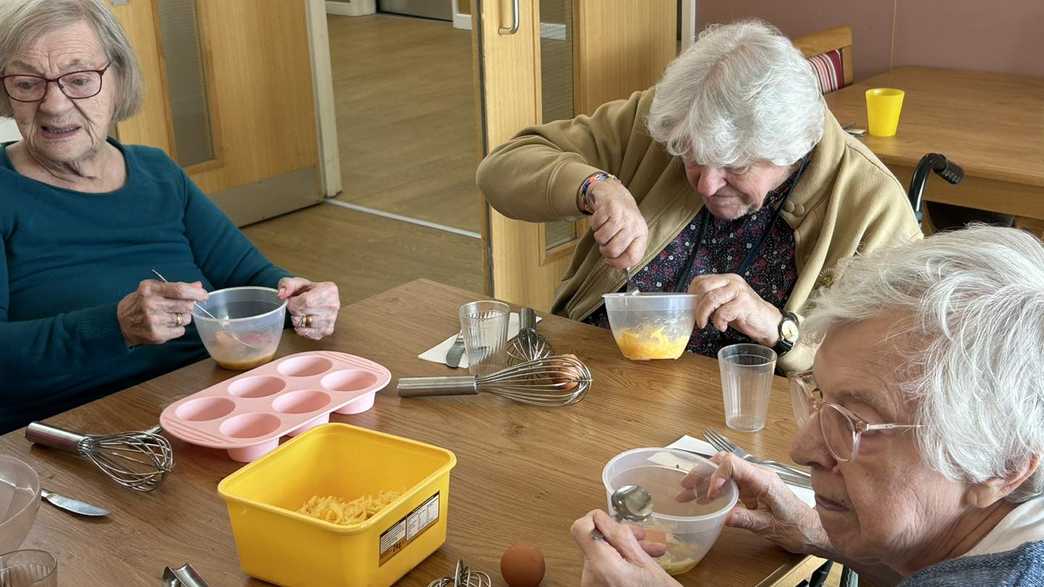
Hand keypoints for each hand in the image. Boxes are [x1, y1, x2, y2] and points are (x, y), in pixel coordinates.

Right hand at [117, 279, 207, 345]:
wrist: (119, 323)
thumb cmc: (140, 303)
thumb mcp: (153, 289)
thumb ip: (176, 287)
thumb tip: (198, 285)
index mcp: (150, 289)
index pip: (180, 290)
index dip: (196, 292)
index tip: (204, 295)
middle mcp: (151, 304)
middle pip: (186, 305)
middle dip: (190, 305)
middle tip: (184, 306)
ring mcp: (154, 321)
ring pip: (185, 319)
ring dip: (184, 317)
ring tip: (171, 315)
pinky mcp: (157, 334)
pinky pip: (180, 331)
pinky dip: (178, 328)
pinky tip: (167, 325)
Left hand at [277, 277, 339, 339]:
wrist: (316, 299)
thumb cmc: (307, 291)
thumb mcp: (296, 282)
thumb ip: (286, 284)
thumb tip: (281, 294)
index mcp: (329, 289)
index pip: (307, 301)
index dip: (293, 303)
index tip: (291, 301)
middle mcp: (334, 304)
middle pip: (306, 313)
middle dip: (294, 311)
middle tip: (295, 308)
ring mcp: (332, 319)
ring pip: (306, 325)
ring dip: (297, 321)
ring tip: (299, 314)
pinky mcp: (328, 330)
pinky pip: (310, 334)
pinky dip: (302, 330)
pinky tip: (303, 322)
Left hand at [571, 510, 677, 586]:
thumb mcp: (646, 564)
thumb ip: (622, 538)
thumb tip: (603, 518)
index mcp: (603, 567)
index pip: (580, 529)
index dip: (595, 519)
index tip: (612, 521)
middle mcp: (590, 578)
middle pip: (594, 542)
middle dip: (620, 537)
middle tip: (644, 538)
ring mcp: (591, 586)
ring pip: (602, 555)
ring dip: (625, 550)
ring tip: (650, 552)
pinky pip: (603, 568)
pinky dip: (620, 563)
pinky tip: (640, 565)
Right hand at [586, 179, 647, 269]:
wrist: (614, 193)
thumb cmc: (622, 217)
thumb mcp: (630, 233)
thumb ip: (627, 249)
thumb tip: (621, 268)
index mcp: (641, 234)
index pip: (633, 257)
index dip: (619, 264)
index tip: (610, 262)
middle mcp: (634, 225)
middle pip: (613, 250)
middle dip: (604, 250)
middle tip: (605, 244)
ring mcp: (621, 215)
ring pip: (601, 239)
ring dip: (598, 236)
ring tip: (604, 229)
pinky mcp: (609, 207)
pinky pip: (595, 226)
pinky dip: (594, 225)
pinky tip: (601, 219)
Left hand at [687, 274, 781, 345]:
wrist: (768, 323)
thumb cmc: (745, 314)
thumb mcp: (726, 302)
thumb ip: (711, 299)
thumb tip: (690, 305)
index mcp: (726, 279)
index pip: (700, 280)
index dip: (691, 295)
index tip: (691, 308)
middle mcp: (732, 281)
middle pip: (703, 287)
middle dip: (696, 306)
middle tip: (698, 319)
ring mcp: (739, 291)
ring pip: (711, 299)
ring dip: (704, 315)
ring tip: (706, 324)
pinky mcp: (744, 304)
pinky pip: (723, 312)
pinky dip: (718, 322)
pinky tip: (723, 327)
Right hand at [691, 453, 831, 556]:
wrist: (813, 532)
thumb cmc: (797, 528)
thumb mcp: (770, 527)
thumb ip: (746, 520)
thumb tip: (722, 516)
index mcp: (764, 480)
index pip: (734, 463)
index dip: (717, 474)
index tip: (709, 493)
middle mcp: (757, 476)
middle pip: (724, 464)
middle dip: (703, 473)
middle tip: (685, 486)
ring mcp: (754, 482)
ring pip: (724, 473)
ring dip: (704, 482)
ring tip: (686, 494)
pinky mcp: (752, 490)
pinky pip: (729, 485)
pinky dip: (713, 491)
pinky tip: (701, 500)